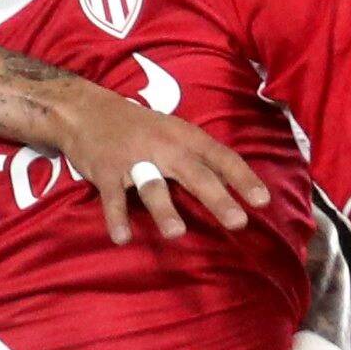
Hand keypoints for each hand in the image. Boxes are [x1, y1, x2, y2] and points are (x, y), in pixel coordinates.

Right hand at [42, 79, 268, 246]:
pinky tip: (123, 238)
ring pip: (153, 186)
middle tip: (238, 222)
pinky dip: (116, 218)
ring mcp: (133, 160)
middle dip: (217, 198)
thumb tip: (233, 186)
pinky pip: (112, 198)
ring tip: (177, 234)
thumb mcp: (174, 133)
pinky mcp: (105, 172)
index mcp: (185, 137)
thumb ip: (198, 157)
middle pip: (195, 174)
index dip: (243, 178)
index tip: (262, 201)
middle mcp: (163, 146)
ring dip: (165, 210)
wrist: (87, 110)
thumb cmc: (139, 128)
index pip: (221, 157)